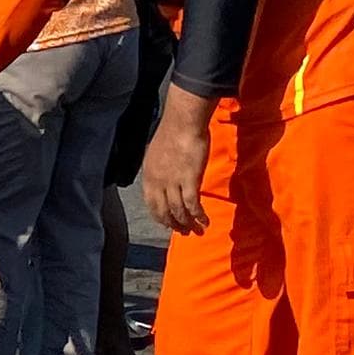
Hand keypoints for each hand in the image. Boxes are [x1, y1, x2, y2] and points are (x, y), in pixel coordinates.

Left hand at [137, 92, 214, 236]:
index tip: (168, 224)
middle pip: (164, 211)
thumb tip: (164, 182)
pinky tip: (204, 221)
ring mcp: (173, 182)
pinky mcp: (190, 180)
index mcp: (148, 176)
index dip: (160, 217)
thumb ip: (158, 171)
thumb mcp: (156, 154)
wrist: (183, 121)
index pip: (151, 204)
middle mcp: (158, 182)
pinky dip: (199, 216)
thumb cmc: (172, 132)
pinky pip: (193, 205)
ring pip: (179, 211)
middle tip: (183, 232)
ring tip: (196, 230)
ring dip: (188, 224)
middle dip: (174, 225)